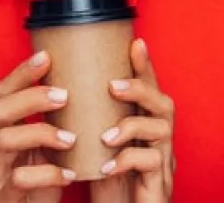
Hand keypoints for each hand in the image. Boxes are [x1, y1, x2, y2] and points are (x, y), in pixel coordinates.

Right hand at [0, 51, 77, 202]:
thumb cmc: (34, 186)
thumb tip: (86, 92)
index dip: (21, 72)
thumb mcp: (42, 151)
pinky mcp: (3, 196)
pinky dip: (48, 173)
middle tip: (65, 95)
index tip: (47, 56)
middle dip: (31, 97)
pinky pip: (19, 179)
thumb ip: (53, 126)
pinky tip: (69, 173)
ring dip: (41, 132)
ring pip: (4, 140)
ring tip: (71, 138)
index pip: (1, 93)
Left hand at [98, 38, 174, 201]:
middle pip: (164, 103)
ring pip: (161, 130)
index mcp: (146, 124)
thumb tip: (58, 90)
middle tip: (113, 86)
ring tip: (106, 136)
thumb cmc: (111, 181)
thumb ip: (91, 119)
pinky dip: (126, 161)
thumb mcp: (98, 146)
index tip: (135, 42)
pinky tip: (106, 167)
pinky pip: (151, 163)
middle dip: (140, 89)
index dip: (145, 66)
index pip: (150, 88)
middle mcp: (160, 138)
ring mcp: (163, 159)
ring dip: (131, 127)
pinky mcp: (160, 182)